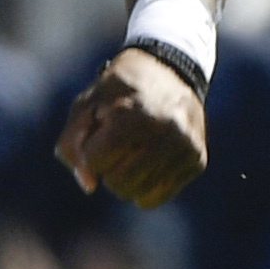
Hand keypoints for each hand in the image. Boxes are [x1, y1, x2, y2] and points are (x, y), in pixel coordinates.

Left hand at [54, 47, 206, 208]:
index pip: (95, 160)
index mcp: (132, 113)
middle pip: (117, 182)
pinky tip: (145, 165)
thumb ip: (72, 146)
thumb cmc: (117, 93)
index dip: (89, 150)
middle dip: (106, 169)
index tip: (100, 132)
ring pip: (137, 194)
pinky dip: (144, 188)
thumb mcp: (85, 106)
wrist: (169, 71)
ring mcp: (185, 147)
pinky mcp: (197, 160)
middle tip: (115, 145)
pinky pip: (158, 197)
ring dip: (124, 180)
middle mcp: (165, 131)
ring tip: (131, 153)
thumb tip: (90, 187)